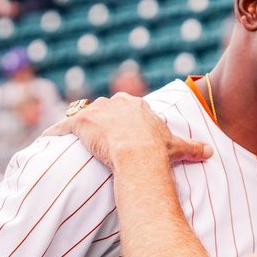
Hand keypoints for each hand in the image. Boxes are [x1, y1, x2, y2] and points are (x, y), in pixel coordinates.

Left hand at [44, 94, 211, 169]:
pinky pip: (63, 127)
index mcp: (137, 105)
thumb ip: (193, 147)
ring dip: (75, 126)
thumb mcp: (177, 147)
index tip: (118, 129)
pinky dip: (53, 134)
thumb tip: (211, 152)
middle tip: (94, 135)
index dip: (120, 118)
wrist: (139, 155)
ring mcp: (97, 110)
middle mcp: (116, 102)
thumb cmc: (158, 151)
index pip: (125, 106)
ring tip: (68, 139)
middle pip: (102, 107)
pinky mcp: (81, 122)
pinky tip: (46, 142)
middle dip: (98, 119)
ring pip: (81, 115)